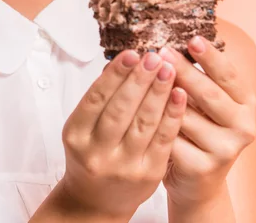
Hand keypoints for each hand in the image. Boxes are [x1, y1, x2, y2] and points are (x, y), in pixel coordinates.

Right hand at [59, 50, 186, 220]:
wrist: (96, 201)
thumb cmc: (89, 155)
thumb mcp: (81, 127)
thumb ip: (98, 99)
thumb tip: (120, 62)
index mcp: (76, 135)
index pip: (96, 98)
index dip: (114, 75)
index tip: (130, 54)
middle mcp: (97, 152)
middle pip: (121, 109)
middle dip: (139, 80)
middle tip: (153, 56)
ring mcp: (124, 165)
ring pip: (144, 122)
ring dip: (158, 92)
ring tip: (169, 69)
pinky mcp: (148, 174)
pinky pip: (163, 140)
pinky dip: (172, 115)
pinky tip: (180, 95)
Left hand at [159, 36, 255, 206]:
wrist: (195, 178)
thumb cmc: (196, 127)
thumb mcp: (202, 100)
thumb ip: (194, 76)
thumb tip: (167, 45)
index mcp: (245, 102)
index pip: (229, 75)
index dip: (211, 57)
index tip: (192, 39)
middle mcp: (243, 126)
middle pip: (208, 93)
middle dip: (182, 71)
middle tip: (161, 52)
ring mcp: (226, 150)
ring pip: (186, 115)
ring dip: (161, 96)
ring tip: (143, 75)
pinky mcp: (203, 168)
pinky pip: (171, 138)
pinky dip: (153, 122)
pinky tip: (136, 109)